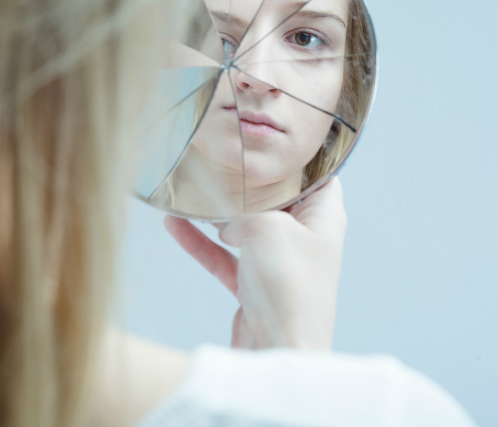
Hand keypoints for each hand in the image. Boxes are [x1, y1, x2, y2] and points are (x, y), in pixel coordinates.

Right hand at [164, 177, 346, 350]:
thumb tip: (228, 220)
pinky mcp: (255, 285)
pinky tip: (174, 226)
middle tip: (223, 163)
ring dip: (218, 214)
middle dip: (248, 185)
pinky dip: (202, 243)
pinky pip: (225, 256)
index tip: (268, 146)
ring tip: (190, 192)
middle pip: (276, 200)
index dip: (297, 160)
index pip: (319, 176)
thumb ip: (246, 210)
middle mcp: (305, 238)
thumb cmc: (288, 287)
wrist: (279, 351)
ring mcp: (279, 263)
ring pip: (246, 229)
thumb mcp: (267, 226)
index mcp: (324, 218)